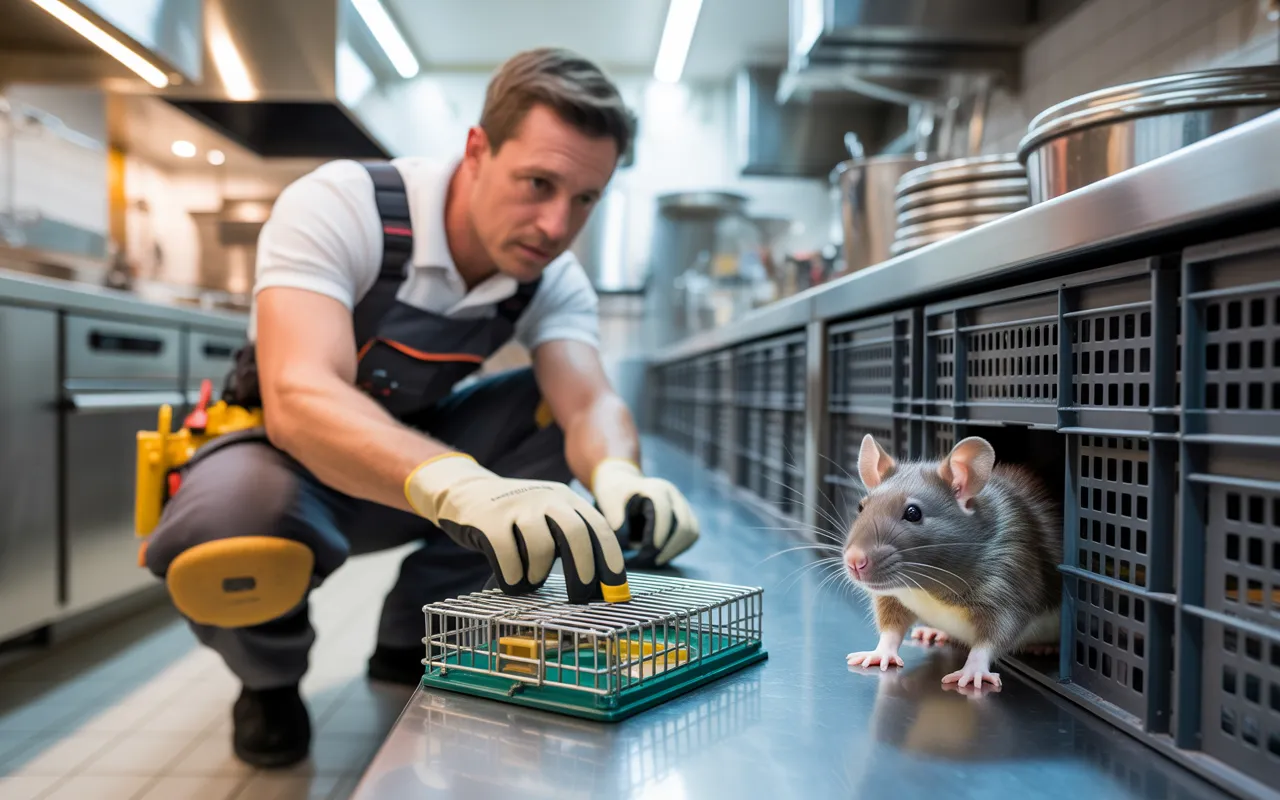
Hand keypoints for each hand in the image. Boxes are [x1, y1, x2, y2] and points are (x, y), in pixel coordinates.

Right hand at [406, 454, 629, 603]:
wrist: (467, 491)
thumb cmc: (516, 518)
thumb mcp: (548, 516)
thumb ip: (571, 539)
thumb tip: (598, 586)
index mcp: (566, 498)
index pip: (598, 527)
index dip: (610, 560)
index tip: (615, 590)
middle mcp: (546, 497)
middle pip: (575, 533)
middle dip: (583, 570)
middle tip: (580, 597)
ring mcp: (516, 505)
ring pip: (540, 547)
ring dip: (539, 573)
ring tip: (531, 579)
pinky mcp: (488, 518)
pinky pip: (507, 555)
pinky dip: (512, 577)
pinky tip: (510, 580)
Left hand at [591, 459, 698, 567]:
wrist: (623, 484)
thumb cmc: (614, 495)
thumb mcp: (609, 502)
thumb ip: (615, 519)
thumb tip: (626, 541)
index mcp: (656, 489)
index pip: (664, 512)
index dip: (658, 533)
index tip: (646, 552)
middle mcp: (673, 494)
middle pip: (684, 525)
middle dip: (669, 547)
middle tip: (649, 561)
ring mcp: (682, 504)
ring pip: (691, 532)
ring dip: (675, 549)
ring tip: (655, 560)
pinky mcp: (686, 515)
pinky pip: (691, 535)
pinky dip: (679, 548)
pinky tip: (661, 555)